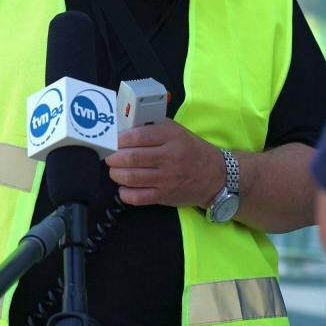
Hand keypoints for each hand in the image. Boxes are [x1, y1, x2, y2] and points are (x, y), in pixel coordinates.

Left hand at [105, 118, 224, 207]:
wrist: (215, 176)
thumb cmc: (191, 150)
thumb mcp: (177, 131)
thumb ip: (154, 128)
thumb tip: (125, 127)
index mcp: (171, 137)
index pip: (139, 136)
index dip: (121, 139)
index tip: (112, 140)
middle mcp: (169, 157)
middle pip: (132, 158)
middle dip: (114, 157)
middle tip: (109, 156)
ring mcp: (167, 178)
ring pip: (132, 177)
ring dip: (116, 174)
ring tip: (114, 170)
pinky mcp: (165, 196)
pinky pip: (138, 197)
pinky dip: (125, 193)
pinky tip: (124, 187)